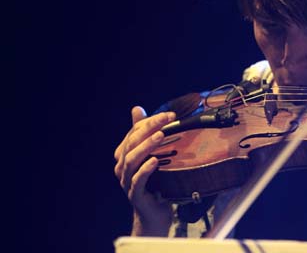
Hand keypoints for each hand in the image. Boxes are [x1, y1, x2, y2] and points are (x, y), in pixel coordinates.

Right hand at [113, 106, 174, 235]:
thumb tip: (136, 108)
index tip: (169, 115)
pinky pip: (137, 180)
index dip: (150, 121)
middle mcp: (122, 166)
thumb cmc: (155, 181)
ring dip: (146, 146)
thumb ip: (144, 133)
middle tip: (166, 120)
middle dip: (149, 129)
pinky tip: (155, 161)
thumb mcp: (151, 153)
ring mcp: (126, 181)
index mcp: (124, 154)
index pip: (134, 132)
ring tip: (160, 136)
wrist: (155, 213)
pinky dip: (145, 170)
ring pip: (131, 160)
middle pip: (132, 143)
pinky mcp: (134, 194)